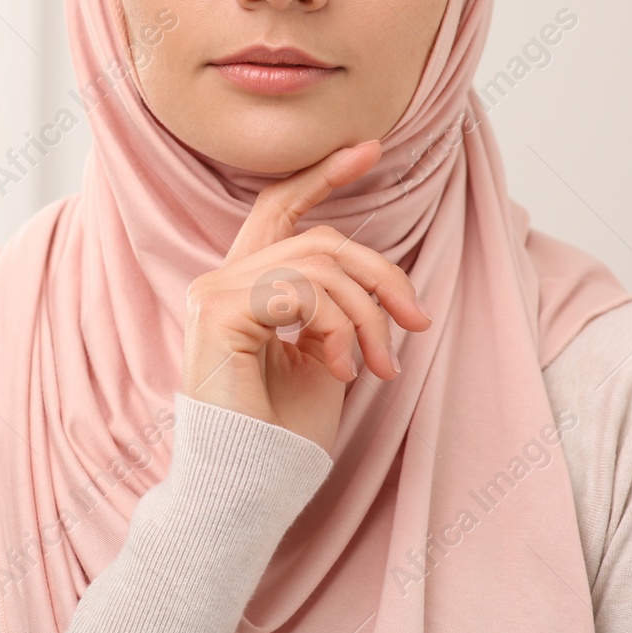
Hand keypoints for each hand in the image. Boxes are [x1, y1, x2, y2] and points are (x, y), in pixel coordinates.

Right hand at [180, 140, 431, 453]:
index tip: (368, 149)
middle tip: (417, 322)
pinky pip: (300, 291)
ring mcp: (214, 291)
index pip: (279, 210)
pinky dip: (336, 330)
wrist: (250, 483)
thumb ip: (338, 311)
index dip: (322, 176)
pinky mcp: (217, 309)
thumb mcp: (327, 358)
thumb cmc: (285, 434)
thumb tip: (382, 284)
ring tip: (377, 366)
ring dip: (365, 317)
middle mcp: (222, 279)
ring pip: (319, 264)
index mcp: (246, 287)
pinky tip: (339, 371)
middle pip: (320, 239)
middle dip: (381, 275)